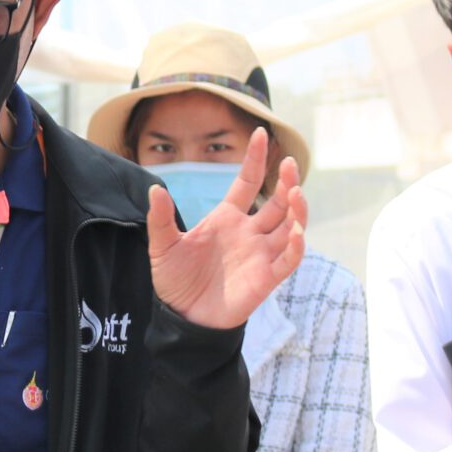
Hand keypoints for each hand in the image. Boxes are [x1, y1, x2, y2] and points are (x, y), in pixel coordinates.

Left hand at [146, 129, 307, 330]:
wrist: (182, 317)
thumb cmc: (175, 280)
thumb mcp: (162, 247)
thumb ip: (161, 219)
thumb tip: (154, 188)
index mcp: (227, 218)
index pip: (247, 182)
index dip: (256, 159)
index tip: (260, 134)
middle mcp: (249, 232)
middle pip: (277, 202)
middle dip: (287, 183)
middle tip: (290, 164)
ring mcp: (260, 254)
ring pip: (290, 226)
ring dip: (296, 209)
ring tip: (296, 192)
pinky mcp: (266, 277)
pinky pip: (289, 259)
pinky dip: (297, 245)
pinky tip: (296, 231)